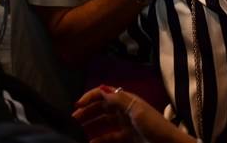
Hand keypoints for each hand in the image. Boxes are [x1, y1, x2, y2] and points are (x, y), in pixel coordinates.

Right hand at [73, 86, 193, 142]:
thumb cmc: (154, 125)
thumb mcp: (136, 110)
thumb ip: (118, 100)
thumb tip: (101, 89)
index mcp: (126, 100)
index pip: (104, 93)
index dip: (89, 97)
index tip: (76, 105)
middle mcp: (124, 110)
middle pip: (101, 108)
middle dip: (86, 112)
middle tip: (72, 120)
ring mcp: (125, 124)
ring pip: (103, 123)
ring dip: (90, 126)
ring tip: (77, 132)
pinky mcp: (128, 138)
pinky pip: (109, 137)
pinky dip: (99, 139)